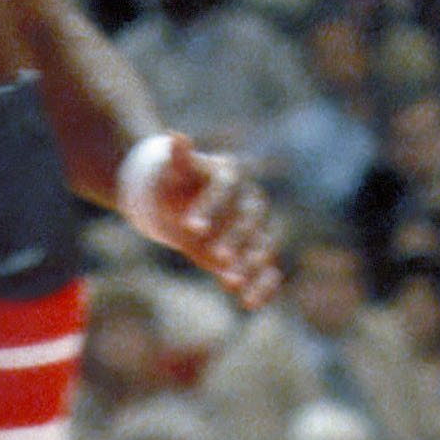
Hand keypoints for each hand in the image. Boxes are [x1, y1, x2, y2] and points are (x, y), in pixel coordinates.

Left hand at [125, 138, 281, 308]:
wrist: (181, 205)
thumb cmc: (176, 184)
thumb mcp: (172, 172)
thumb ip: (177, 158)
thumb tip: (175, 136)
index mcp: (231, 175)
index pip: (224, 189)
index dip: (209, 207)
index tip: (190, 228)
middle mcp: (250, 201)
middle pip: (248, 220)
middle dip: (234, 239)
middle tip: (217, 257)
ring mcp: (256, 230)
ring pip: (261, 246)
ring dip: (249, 265)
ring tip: (229, 283)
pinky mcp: (254, 255)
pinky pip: (267, 271)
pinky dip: (263, 286)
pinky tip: (250, 303)